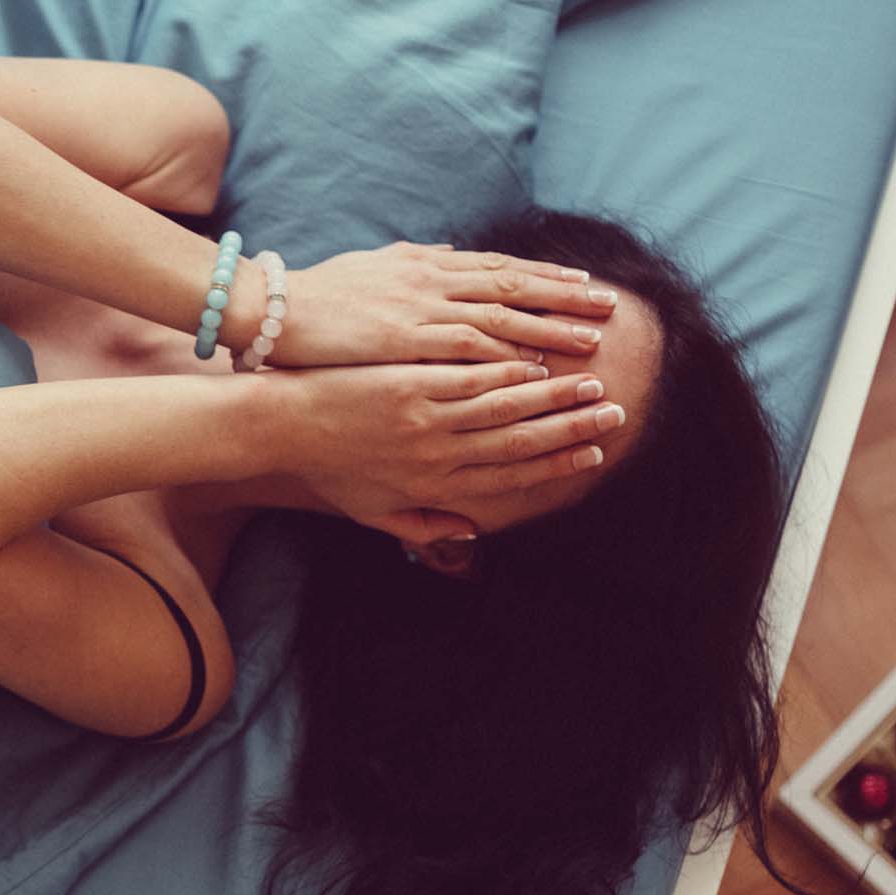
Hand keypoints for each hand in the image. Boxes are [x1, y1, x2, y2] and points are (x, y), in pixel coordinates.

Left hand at [257, 360, 624, 541]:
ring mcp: (426, 416)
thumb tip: (467, 532)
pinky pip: (470, 378)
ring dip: (553, 398)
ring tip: (591, 383)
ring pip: (504, 408)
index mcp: (435, 484)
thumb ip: (422, 525)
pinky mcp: (410, 383)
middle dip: (571, 430)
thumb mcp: (371, 512)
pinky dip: (506, 372)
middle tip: (613, 415)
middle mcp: (438, 454)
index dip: (555, 465)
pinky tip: (537, 362)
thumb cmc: (326, 469)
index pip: (508, 475)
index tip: (592, 456)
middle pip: (519, 441)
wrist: (282, 429)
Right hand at [259, 241, 617, 367]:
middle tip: (609, 307)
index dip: (545, 274)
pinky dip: (502, 355)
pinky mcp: (403, 339)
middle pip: (513, 286)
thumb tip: (447, 252)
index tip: (584, 281)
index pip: (499, 266)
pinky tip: (533, 368)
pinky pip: (464, 347)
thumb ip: (414, 261)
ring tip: (590, 344)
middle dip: (564, 297)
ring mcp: (419, 308)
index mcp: (424, 261)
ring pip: (499, 316)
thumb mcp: (373, 265)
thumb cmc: (318, 294)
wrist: (273, 308)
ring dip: (547, 330)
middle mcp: (430, 278)